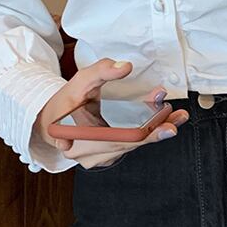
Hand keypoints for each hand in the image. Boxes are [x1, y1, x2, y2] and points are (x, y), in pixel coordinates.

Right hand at [34, 58, 188, 169]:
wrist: (48, 118)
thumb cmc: (65, 100)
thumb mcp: (81, 79)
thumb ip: (101, 70)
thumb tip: (124, 67)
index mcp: (80, 140)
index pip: (120, 140)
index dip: (145, 134)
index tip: (165, 127)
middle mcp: (89, 155)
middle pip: (130, 145)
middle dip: (157, 131)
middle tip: (178, 119)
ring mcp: (96, 159)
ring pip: (132, 147)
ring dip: (155, 132)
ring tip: (177, 118)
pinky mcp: (103, 157)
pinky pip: (128, 146)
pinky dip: (145, 134)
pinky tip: (161, 123)